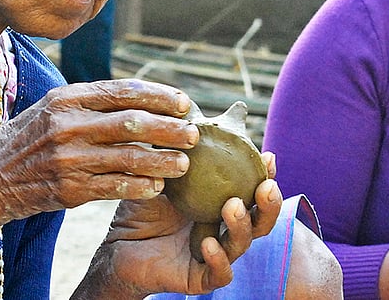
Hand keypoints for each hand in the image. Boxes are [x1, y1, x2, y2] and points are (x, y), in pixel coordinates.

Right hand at [0, 79, 199, 221]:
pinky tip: (158, 186)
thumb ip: (93, 101)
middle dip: (170, 128)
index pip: (123, 91)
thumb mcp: (53, 107)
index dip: (159, 96)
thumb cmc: (30, 138)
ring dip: (163, 160)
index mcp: (67, 98)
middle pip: (133, 123)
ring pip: (129, 157)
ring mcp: (68, 158)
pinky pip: (116, 187)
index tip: (184, 103)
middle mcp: (68, 125)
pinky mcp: (69, 189)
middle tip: (194, 134)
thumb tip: (146, 96)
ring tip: (184, 163)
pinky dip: (141, 186)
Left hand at [81, 152, 282, 297]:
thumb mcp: (160, 175)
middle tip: (266, 187)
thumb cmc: (142, 207)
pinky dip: (219, 259)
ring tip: (232, 207)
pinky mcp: (201, 278)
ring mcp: (217, 254)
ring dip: (243, 226)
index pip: (253, 190)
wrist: (117, 246)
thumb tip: (186, 110)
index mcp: (221, 203)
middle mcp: (225, 229)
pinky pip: (220, 273)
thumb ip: (177, 151)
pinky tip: (209, 243)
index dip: (266, 176)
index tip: (268, 156)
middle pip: (261, 220)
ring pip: (244, 244)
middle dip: (270, 204)